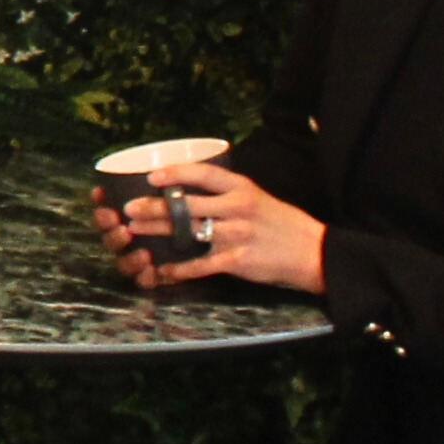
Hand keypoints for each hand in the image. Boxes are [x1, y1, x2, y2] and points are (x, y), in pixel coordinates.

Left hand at [109, 163, 323, 294]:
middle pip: (186, 204)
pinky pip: (200, 264)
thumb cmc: (284, 225)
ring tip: (135, 232)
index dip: (175, 173)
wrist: (315, 253)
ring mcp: (236, 234)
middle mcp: (237, 208)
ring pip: (187, 231)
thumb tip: (194, 188)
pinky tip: (163, 270)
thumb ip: (230, 193)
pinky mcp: (237, 259)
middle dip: (153, 207)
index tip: (151, 176)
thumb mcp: (259, 198)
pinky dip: (179, 269)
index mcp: (243, 189)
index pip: (204, 174)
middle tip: (128, 208)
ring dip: (157, 232)